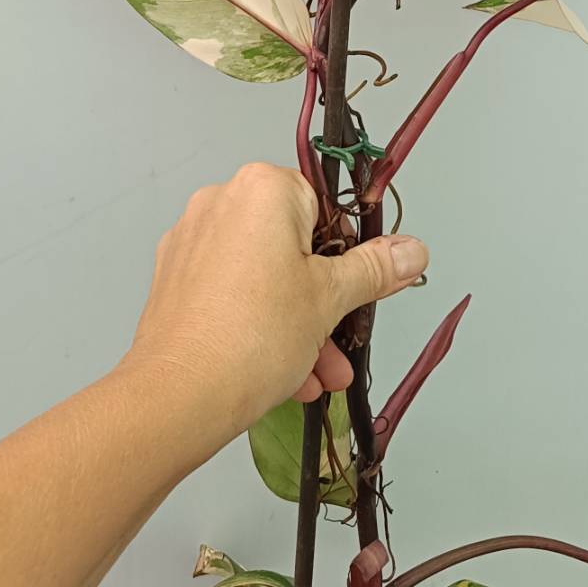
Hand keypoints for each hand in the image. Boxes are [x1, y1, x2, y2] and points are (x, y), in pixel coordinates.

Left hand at [118, 163, 427, 462]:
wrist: (177, 397)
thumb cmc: (254, 337)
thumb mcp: (331, 300)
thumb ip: (375, 268)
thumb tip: (413, 250)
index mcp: (262, 188)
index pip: (324, 203)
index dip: (346, 250)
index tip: (356, 287)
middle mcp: (221, 201)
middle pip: (292, 244)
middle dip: (322, 300)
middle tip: (338, 342)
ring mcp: (192, 241)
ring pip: (263, 275)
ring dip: (296, 323)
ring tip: (315, 375)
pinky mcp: (174, 279)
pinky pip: (231, 292)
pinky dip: (258, 324)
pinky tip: (283, 374)